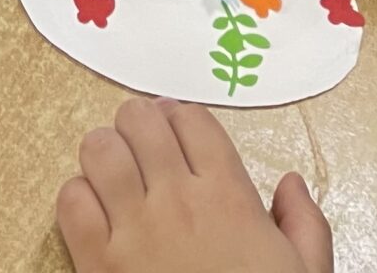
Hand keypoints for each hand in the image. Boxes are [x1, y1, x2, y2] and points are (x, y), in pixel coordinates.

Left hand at [57, 99, 330, 272]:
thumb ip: (305, 224)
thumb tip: (290, 182)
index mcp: (228, 197)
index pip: (190, 118)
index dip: (179, 118)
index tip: (175, 132)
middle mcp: (177, 200)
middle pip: (139, 119)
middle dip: (140, 127)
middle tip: (144, 150)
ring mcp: (134, 229)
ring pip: (99, 148)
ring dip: (106, 155)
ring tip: (116, 176)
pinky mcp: (98, 260)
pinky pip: (72, 199)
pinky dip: (79, 197)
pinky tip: (97, 214)